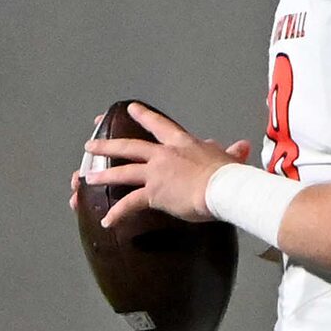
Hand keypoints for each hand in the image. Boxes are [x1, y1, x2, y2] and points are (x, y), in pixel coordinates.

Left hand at [79, 103, 250, 227]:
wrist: (223, 188)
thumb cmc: (229, 174)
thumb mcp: (229, 159)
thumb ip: (231, 152)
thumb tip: (242, 147)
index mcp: (182, 143)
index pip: (159, 125)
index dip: (143, 116)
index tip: (129, 108)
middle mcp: (164, 155)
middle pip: (129, 147)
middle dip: (107, 145)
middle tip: (90, 145)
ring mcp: (156, 173)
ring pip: (123, 172)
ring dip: (104, 175)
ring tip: (88, 179)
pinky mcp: (153, 193)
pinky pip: (130, 204)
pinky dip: (117, 213)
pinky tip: (106, 221)